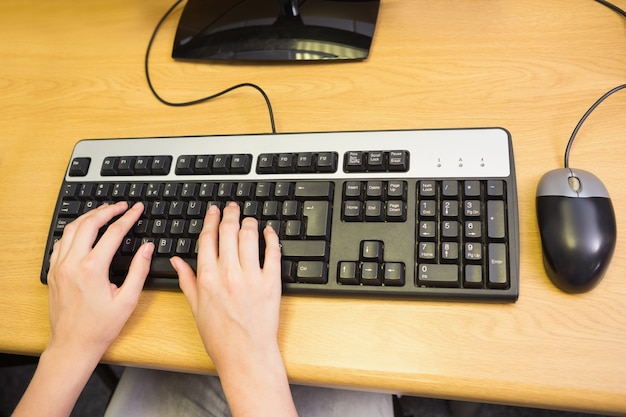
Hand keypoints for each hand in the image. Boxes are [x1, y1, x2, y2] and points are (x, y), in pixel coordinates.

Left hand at [46, 201, 152, 357]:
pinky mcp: (53, 272)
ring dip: (88, 216)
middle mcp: (72, 263)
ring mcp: (59, 266)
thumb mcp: (128, 300)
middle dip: (107, 210)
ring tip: (104, 212)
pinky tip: (83, 231)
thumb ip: (139, 270)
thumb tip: (147, 248)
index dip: (128, 217)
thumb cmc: (100, 327)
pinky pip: (60, 242)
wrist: (72, 345)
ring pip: (71, 229)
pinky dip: (73, 230)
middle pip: (89, 223)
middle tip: (122, 205)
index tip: (137, 209)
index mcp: (93, 269)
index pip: (113, 232)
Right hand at [172, 202, 295, 416]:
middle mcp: (228, 273)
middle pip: (229, 231)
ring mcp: (251, 276)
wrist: (246, 355)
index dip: (211, 220)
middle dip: (230, 214)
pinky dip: (271, 238)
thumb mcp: (196, 308)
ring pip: (250, 236)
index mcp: (207, 278)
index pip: (208, 238)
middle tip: (232, 207)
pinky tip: (269, 232)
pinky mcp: (271, 282)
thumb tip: (176, 260)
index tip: (213, 211)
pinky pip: (273, 252)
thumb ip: (187, 280)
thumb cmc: (220, 337)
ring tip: (249, 218)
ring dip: (249, 222)